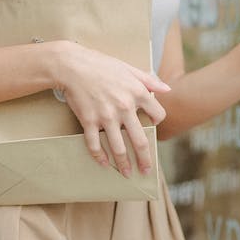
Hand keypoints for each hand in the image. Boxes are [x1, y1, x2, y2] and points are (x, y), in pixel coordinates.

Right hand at [54, 42, 169, 177]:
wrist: (72, 66)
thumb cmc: (101, 65)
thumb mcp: (128, 68)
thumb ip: (149, 80)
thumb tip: (167, 89)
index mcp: (137, 93)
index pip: (158, 115)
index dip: (158, 121)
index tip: (153, 126)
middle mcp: (125, 108)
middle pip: (140, 141)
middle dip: (145, 159)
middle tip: (147, 170)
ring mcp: (106, 117)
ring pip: (119, 148)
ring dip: (124, 165)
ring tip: (127, 174)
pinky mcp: (89, 121)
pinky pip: (95, 144)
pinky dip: (99, 156)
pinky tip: (103, 163)